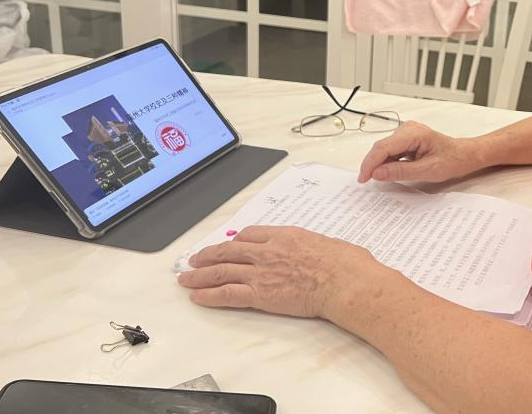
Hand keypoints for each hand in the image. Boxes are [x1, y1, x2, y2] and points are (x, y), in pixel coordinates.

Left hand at [177, 225, 377, 319]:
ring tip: (186, 279)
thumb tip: (321, 251)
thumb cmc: (345, 263)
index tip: (229, 245)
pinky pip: (226, 294)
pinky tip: (197, 297)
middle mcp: (267, 251)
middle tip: (196, 259)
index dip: (235, 242)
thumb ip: (314, 247)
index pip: (250, 235)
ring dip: (199, 275)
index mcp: (284, 235)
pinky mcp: (259, 295)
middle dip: (208, 255)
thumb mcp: (329, 244)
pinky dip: (208, 295)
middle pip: (228, 251)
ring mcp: (261, 272)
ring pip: (221, 271)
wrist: (344, 281)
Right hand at [358, 120, 484, 183]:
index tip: (363, 178)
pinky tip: (389, 171)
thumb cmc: (452, 160)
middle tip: (366, 181)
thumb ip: (401, 171)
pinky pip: (391, 150)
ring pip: (384, 149)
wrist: (463, 155)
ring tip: (380, 178)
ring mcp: (406, 132)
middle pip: (381, 147)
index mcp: (414, 134)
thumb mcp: (427, 171)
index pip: (383, 147)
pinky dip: (387, 162)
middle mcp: (408, 129)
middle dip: (372, 165)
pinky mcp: (406, 139)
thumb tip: (377, 173)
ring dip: (380, 164)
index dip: (370, 163)